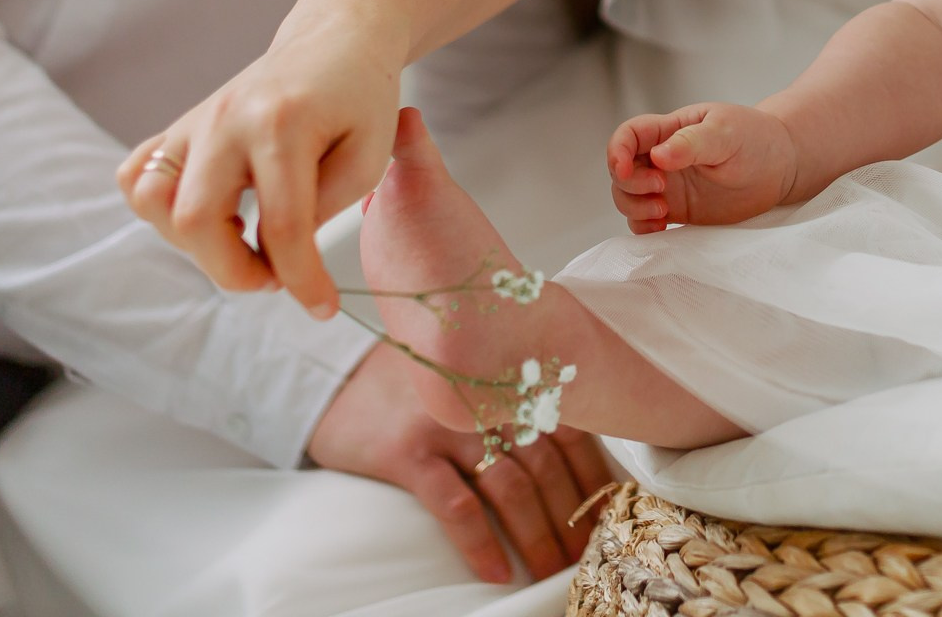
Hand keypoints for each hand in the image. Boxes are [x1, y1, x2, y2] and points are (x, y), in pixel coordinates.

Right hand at [120, 14, 403, 318]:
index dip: (300, 280)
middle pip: (195, 219)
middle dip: (234, 270)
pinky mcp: (178, 128)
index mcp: (282, 124)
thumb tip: (277, 257)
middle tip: (276, 277)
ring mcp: (194, 121)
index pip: (281, 226)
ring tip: (242, 241)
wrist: (334, 40)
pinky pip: (136, 176)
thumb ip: (324, 208)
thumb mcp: (369, 155)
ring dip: (193, 243)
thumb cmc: (359, 99)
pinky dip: (159, 210)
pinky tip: (212, 213)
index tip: (322, 307)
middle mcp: (226, 119)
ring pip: (153, 200)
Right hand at [308, 343, 614, 583]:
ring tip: (550, 569)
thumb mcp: (469, 369)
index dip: (592, 474)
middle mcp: (483, 396)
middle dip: (571, 514)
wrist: (332, 376)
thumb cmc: (413, 379)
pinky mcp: (407, 452)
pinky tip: (495, 572)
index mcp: (505, 376)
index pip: (568, 427)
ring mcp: (447, 424)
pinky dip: (479, 542)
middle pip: (546, 463)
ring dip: (536, 534)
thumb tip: (577, 433)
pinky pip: (454, 504)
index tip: (608, 511)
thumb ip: (514, 390)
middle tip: (586, 553)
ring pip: (510, 486)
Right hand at [608, 103, 799, 233]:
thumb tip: (657, 156)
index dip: (616, 151)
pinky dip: (643, 228)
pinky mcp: (678, 211)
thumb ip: (692, 142)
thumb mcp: (725, 131)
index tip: (624, 168)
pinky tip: (662, 228)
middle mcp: (662, 158)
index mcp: (669, 131)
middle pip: (622, 171)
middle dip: (631, 184)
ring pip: (628, 198)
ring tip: (663, 213)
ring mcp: (668, 186)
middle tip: (661, 190)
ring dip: (634, 208)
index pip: (628, 135)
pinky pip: (645, 222)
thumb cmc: (755, 138)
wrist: (780, 166)